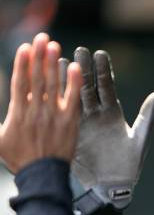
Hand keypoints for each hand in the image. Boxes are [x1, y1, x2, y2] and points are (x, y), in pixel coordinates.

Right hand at [0, 33, 80, 172]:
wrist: (42, 176)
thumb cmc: (18, 159)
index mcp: (18, 113)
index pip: (20, 83)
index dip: (22, 64)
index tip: (24, 47)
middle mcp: (35, 111)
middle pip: (37, 78)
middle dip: (39, 57)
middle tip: (42, 37)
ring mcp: (53, 116)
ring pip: (53, 85)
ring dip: (53, 64)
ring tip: (54, 46)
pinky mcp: (69, 122)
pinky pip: (72, 99)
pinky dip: (73, 83)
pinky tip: (75, 68)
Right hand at [64, 47, 153, 209]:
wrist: (111, 188)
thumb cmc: (129, 166)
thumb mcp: (140, 140)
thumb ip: (147, 117)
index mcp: (114, 114)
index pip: (107, 87)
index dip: (103, 71)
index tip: (100, 54)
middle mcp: (97, 115)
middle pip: (88, 87)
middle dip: (83, 69)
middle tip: (78, 50)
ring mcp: (82, 123)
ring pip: (73, 97)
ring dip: (66, 80)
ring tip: (58, 60)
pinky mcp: (70, 133)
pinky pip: (62, 113)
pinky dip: (57, 99)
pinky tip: (49, 85)